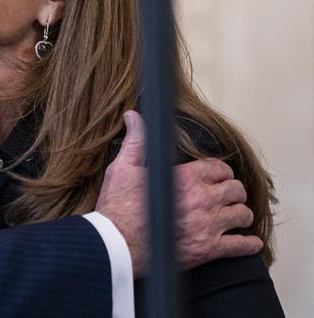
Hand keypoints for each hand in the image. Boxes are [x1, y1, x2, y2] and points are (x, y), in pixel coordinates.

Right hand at [95, 111, 262, 277]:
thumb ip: (136, 141)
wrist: (117, 244)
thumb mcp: (122, 167)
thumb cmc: (118, 207)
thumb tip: (134, 117)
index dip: (220, 171)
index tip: (218, 176)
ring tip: (235, 216)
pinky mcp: (209, 249)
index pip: (219, 168)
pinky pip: (241, 246)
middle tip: (228, 196)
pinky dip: (249, 244)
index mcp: (185, 177)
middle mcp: (202, 199)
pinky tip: (249, 242)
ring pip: (243, 215)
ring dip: (240, 214)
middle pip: (236, 190)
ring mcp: (208, 225)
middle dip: (233, 191)